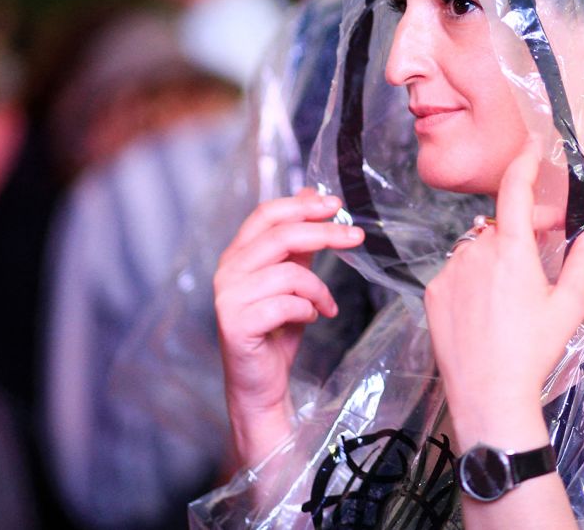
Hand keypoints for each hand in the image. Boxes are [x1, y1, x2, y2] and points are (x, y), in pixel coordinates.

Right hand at [215, 190, 362, 458]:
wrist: (260, 386)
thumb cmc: (276, 333)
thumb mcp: (292, 280)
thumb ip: (298, 243)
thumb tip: (312, 197)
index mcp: (238, 255)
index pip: (267, 213)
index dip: (303, 205)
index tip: (336, 204)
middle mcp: (227, 271)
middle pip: (281, 235)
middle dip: (325, 233)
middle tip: (356, 237)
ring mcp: (228, 298)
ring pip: (288, 272)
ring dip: (318, 288)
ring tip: (326, 306)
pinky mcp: (236, 324)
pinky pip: (286, 304)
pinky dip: (308, 310)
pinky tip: (312, 319)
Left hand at [424, 153, 583, 449]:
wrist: (488, 395)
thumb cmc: (533, 351)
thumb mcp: (568, 305)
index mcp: (511, 250)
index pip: (515, 189)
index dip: (524, 160)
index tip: (533, 142)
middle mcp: (476, 252)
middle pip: (502, 222)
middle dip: (526, 223)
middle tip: (551, 238)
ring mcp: (450, 272)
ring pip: (478, 246)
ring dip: (498, 251)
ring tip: (518, 283)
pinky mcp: (433, 293)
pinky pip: (457, 270)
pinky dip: (474, 275)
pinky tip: (490, 303)